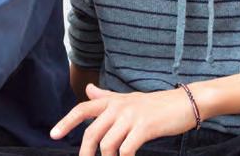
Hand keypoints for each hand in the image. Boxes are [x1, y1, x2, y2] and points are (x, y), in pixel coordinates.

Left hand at [51, 84, 195, 155]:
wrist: (185, 102)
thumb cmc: (157, 104)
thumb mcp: (128, 99)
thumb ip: (106, 98)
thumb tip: (87, 90)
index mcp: (113, 101)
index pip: (83, 109)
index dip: (66, 122)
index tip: (54, 135)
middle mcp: (119, 107)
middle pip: (92, 133)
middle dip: (86, 153)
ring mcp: (131, 117)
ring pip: (107, 144)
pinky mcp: (145, 127)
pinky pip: (126, 149)